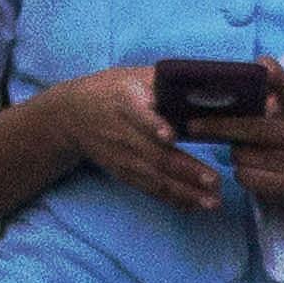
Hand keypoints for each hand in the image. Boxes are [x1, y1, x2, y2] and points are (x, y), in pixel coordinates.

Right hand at [34, 68, 224, 208]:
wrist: (70, 116)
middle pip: (155, 155)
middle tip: (213, 181)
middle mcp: (124, 134)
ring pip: (155, 178)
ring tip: (211, 202)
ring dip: (184, 193)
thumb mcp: (131, 76)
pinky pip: (149, 189)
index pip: (140, 117)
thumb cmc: (110, 90)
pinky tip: (194, 206)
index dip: (154, 126)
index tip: (170, 136)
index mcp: (127, 104)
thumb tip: (202, 81)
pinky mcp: (123, 172)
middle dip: (186, 171)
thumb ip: (163, 79)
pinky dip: (172, 199)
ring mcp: (123, 157)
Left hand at [207, 75, 283, 203]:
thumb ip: (271, 92)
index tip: (262, 65)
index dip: (278, 78)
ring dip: (234, 151)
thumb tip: (256, 66)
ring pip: (243, 155)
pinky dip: (240, 171)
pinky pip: (244, 176)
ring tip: (242, 148)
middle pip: (254, 129)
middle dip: (220, 127)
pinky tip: (249, 166)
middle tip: (192, 125)